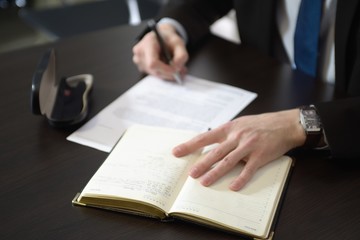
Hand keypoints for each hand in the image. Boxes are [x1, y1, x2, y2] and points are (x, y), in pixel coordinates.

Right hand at [132, 23, 188, 80]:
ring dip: (166, 73)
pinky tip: (166, 66)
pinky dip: (162, 73)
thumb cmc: (169, 39)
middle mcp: (140, 52)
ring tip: (174, 65)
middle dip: (168, 72)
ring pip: (155, 74)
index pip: (153, 63)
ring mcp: (139, 60)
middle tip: (179, 69)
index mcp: (147, 42)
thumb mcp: (179, 44)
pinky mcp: (141, 66)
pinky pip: (153, 74)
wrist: (161, 37)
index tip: (176, 70)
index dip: (165, 70)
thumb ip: (181, 56)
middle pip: (154, 70)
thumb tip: (177, 69)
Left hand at [173, 109, 305, 190]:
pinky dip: (241, 178)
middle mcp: (237, 136)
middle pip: (216, 152)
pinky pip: (249, 169)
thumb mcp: (240, 123)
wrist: (285, 124)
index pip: (205, 137)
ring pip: (229, 161)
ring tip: (204, 182)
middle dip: (202, 164)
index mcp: (229, 128)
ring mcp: (249, 146)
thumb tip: (208, 143)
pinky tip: (233, 187)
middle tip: (190, 174)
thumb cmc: (260, 124)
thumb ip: (225, 134)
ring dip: (216, 173)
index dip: (190, 145)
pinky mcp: (260, 155)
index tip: (177, 152)